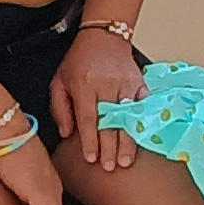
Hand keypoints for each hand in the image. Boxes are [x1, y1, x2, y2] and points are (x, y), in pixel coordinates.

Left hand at [49, 30, 149, 170]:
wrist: (103, 37)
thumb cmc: (79, 61)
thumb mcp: (59, 81)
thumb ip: (60, 108)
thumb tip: (66, 133)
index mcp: (84, 85)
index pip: (88, 118)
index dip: (90, 140)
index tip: (92, 158)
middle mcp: (107, 85)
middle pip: (109, 121)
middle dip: (110, 147)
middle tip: (110, 167)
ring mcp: (126, 84)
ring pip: (128, 118)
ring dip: (127, 141)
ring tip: (126, 160)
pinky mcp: (139, 83)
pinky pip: (143, 105)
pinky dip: (143, 123)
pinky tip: (144, 138)